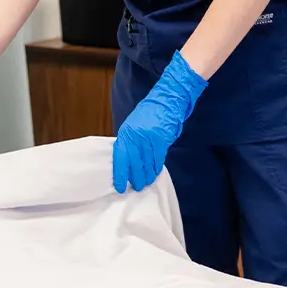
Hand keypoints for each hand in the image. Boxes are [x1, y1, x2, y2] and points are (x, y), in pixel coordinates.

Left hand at [113, 51, 207, 193]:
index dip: (120, 174)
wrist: (167, 100)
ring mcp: (148, 138)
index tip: (120, 186)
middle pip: (134, 163)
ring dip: (147, 175)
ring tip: (146, 182)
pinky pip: (158, 158)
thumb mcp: (133, 125)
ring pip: (147, 163)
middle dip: (135, 177)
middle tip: (136, 187)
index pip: (120, 158)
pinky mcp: (161, 139)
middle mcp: (136, 137)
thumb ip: (129, 141)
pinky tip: (155, 173)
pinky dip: (156, 167)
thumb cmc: (148, 113)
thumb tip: (127, 160)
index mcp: (126, 133)